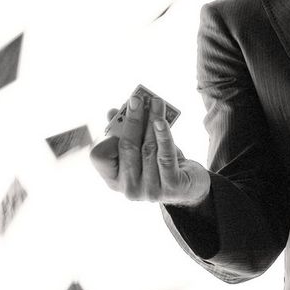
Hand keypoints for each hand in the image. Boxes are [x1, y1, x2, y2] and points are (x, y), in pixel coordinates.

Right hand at [89, 93, 210, 204]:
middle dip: (133, 119)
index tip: (120, 113)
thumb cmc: (159, 164)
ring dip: (152, 121)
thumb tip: (112, 112)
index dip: (108, 135)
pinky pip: (165, 156)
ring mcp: (150, 191)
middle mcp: (129, 189)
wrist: (190, 186)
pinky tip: (162, 121)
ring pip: (148, 148)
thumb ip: (125, 132)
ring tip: (156, 102)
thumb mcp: (141, 149)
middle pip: (127, 147)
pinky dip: (163, 136)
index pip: (99, 156)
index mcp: (114, 180)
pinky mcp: (172, 188)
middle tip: (137, 98)